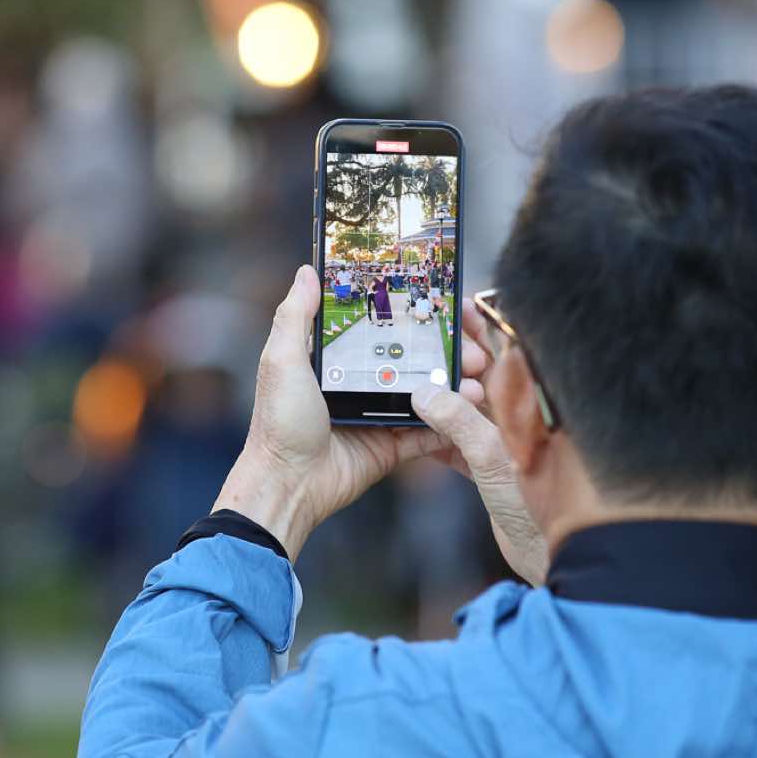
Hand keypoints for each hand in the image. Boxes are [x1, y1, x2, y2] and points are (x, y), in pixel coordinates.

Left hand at [214, 266, 448, 557]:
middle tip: (471, 345)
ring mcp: (377, 414)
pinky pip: (426, 431)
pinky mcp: (391, 445)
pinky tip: (470, 407)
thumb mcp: (282, 361)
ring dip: (454, 384)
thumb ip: (295, 316)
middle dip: (445, 350)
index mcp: (335, 360)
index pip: (379, 327)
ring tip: (477, 375)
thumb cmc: (279, 422)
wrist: (289, 485)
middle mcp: (359, 382)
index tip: (441, 300)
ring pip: (426, 393)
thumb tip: (306, 272)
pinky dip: (449, 421)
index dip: (409, 314)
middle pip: (412, 358)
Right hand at [410, 319, 548, 585]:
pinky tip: (413, 424)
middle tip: (424, 335)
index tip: (458, 306)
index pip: (508, 352)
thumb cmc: (544, 507)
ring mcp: (507, 444)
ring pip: (468, 408)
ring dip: (442, 395)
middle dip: (455, 355)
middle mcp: (523, 420)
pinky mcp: (492, 470)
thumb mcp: (493, 460)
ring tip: (411, 373)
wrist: (558, 561)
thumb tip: (424, 393)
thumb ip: (458, 424)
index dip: (484, 326)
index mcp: (534, 405)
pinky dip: (437, 435)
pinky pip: (458, 443)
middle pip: (485, 375)